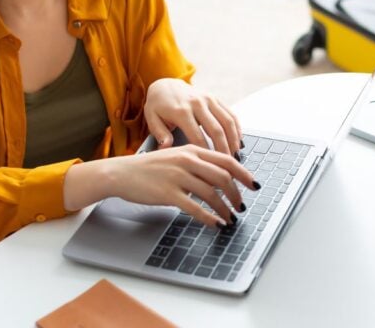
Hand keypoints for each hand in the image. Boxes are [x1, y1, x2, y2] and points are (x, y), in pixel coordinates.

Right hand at [64, 145, 258, 226]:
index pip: (226, 160)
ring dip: (225, 208)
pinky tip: (215, 224)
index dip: (244, 173)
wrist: (121, 173)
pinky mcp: (168, 193)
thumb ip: (197, 164)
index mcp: (192, 150)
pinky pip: (194, 207)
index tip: (253, 185)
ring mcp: (177, 176)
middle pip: (222, 177)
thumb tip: (221, 178)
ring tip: (230, 218)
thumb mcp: (176, 157)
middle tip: (241, 206)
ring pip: (211, 194)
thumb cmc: (149, 168)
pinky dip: (209, 217)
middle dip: (236, 194)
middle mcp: (187, 161)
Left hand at [143, 78, 241, 156]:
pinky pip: (230, 113)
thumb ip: (160, 134)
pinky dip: (236, 128)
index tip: (210, 166)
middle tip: (226, 165)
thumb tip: (166, 148)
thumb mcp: (152, 118)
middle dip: (223, 149)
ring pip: (227, 122)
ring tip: (234, 155)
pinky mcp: (215, 98)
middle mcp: (197, 103)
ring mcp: (208, 99)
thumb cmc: (158, 106)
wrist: (166, 84)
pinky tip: (238, 141)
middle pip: (216, 130)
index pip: (197, 137)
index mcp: (181, 111)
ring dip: (233, 140)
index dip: (205, 153)